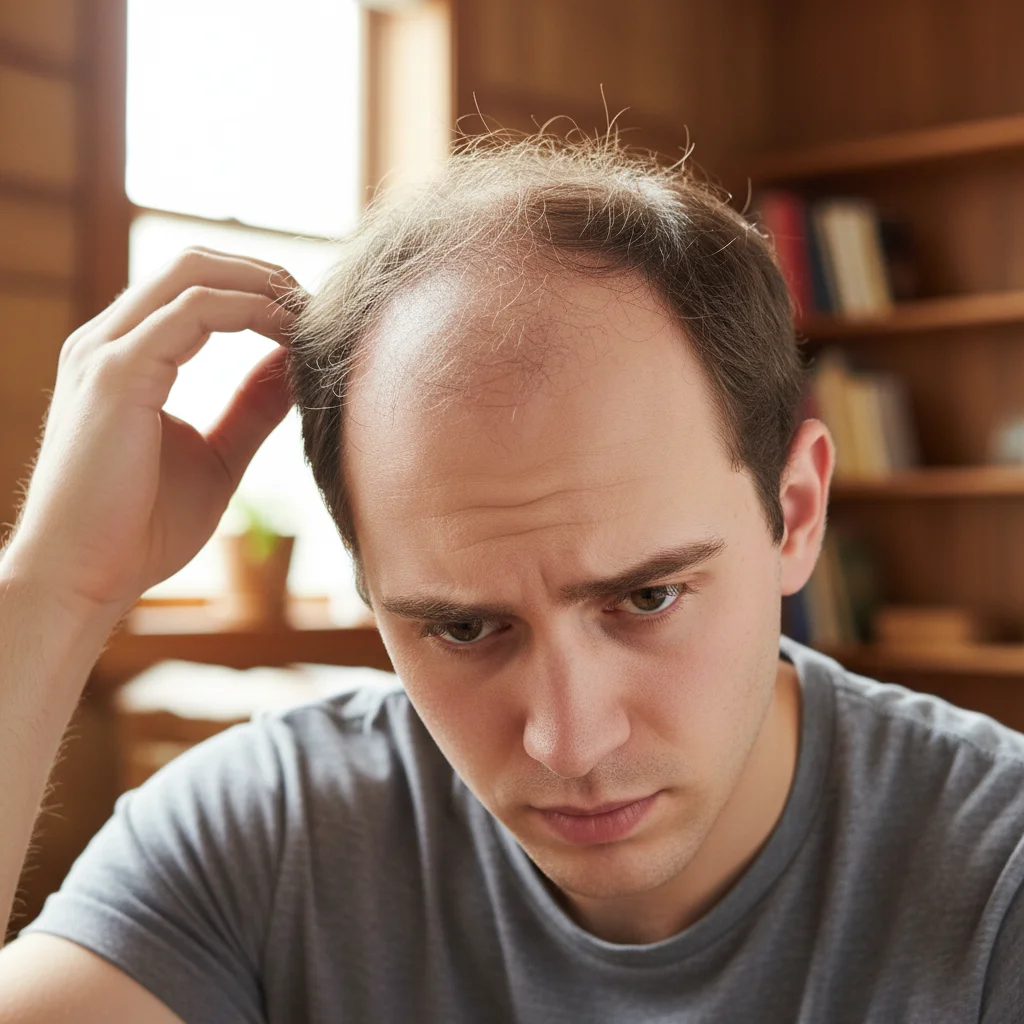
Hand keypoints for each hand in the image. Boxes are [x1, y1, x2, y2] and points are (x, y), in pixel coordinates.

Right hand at [4, 248, 299, 616]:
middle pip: (194, 263)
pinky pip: (193, 311)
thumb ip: (252, 408)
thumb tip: (294, 367)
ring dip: (264, 286)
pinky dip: (250, 311)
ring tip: (313, 318)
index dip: (257, 291)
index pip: (193, 288)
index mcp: (125, 357)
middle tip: (320, 307)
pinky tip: (291, 338)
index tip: (312, 320)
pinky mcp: (117, 373)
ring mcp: (106, 351)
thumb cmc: (141, 528)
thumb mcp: (218, 455)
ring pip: (193, 273)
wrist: (84, 578)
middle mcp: (108, 341)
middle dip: (265, 274)